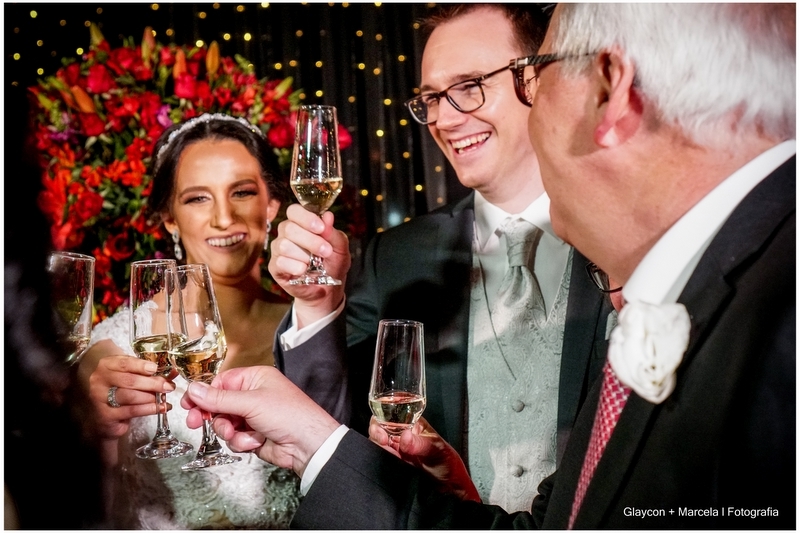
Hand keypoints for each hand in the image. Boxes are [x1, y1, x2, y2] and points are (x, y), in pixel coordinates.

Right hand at [77, 340, 176, 438]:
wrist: (106, 414)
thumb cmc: (122, 389)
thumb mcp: (133, 375)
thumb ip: (149, 372)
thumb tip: (173, 371)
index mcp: (106, 365)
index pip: (124, 363)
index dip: (141, 366)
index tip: (156, 368)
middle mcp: (99, 380)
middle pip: (129, 381)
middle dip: (152, 383)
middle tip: (168, 386)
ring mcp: (100, 398)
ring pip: (130, 396)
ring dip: (151, 397)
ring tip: (163, 398)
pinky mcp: (106, 415)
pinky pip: (131, 411)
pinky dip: (149, 409)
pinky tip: (160, 408)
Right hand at [181, 365, 340, 475]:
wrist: (307, 445)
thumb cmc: (289, 414)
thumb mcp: (251, 403)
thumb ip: (219, 398)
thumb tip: (194, 389)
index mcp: (255, 378)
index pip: (221, 382)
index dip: (203, 393)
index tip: (188, 404)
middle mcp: (253, 395)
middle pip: (218, 404)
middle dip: (212, 416)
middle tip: (197, 423)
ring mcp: (253, 416)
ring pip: (225, 424)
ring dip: (230, 432)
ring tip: (244, 434)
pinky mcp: (253, 435)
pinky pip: (234, 438)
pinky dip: (241, 442)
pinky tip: (255, 442)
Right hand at [268, 204, 350, 327]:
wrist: (328, 289)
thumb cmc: (332, 264)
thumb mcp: (340, 249)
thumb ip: (333, 233)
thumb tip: (328, 216)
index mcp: (301, 223)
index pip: (294, 211)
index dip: (306, 217)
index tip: (321, 228)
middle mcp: (286, 233)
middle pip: (289, 227)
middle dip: (310, 240)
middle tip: (326, 252)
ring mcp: (278, 249)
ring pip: (284, 245)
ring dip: (305, 255)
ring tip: (316, 264)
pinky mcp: (275, 266)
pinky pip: (280, 261)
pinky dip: (296, 266)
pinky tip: (304, 271)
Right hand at [368, 416, 480, 502]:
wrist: (449, 485)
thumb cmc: (447, 461)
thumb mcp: (437, 450)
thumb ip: (420, 444)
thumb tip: (405, 437)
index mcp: (413, 423)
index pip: (393, 413)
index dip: (384, 417)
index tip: (382, 428)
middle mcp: (402, 433)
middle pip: (381, 426)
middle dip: (376, 431)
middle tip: (382, 440)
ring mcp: (397, 447)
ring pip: (378, 440)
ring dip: (377, 443)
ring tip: (386, 449)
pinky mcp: (394, 460)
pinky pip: (381, 455)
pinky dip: (379, 456)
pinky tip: (385, 459)